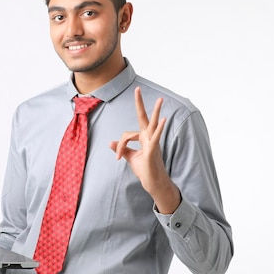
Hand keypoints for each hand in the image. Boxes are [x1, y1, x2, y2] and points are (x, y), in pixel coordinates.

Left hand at [110, 87, 180, 213]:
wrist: (154, 184)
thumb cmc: (145, 171)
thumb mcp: (131, 158)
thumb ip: (122, 149)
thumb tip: (110, 142)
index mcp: (143, 139)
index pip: (127, 134)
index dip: (120, 145)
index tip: (116, 157)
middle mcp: (148, 138)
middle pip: (143, 117)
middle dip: (139, 103)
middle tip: (137, 88)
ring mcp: (152, 143)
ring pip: (152, 124)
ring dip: (155, 112)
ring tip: (160, 99)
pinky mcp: (153, 150)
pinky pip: (156, 137)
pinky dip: (159, 129)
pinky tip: (163, 120)